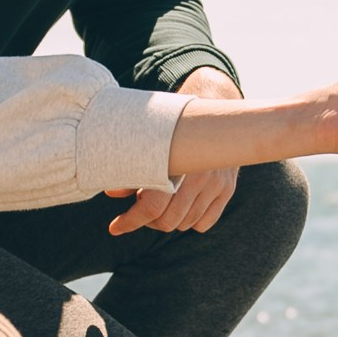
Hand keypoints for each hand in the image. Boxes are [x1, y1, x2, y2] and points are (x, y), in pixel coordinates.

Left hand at [107, 68, 242, 234]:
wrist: (214, 109)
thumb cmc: (175, 128)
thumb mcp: (151, 143)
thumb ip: (132, 169)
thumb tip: (111, 193)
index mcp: (176, 163)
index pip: (151, 207)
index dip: (130, 222)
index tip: (114, 228)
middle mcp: (198, 175)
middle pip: (168, 221)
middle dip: (150, 220)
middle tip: (142, 205)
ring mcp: (215, 184)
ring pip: (186, 223)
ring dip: (169, 219)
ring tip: (163, 199)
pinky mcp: (226, 189)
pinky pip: (205, 222)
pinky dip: (191, 220)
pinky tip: (182, 205)